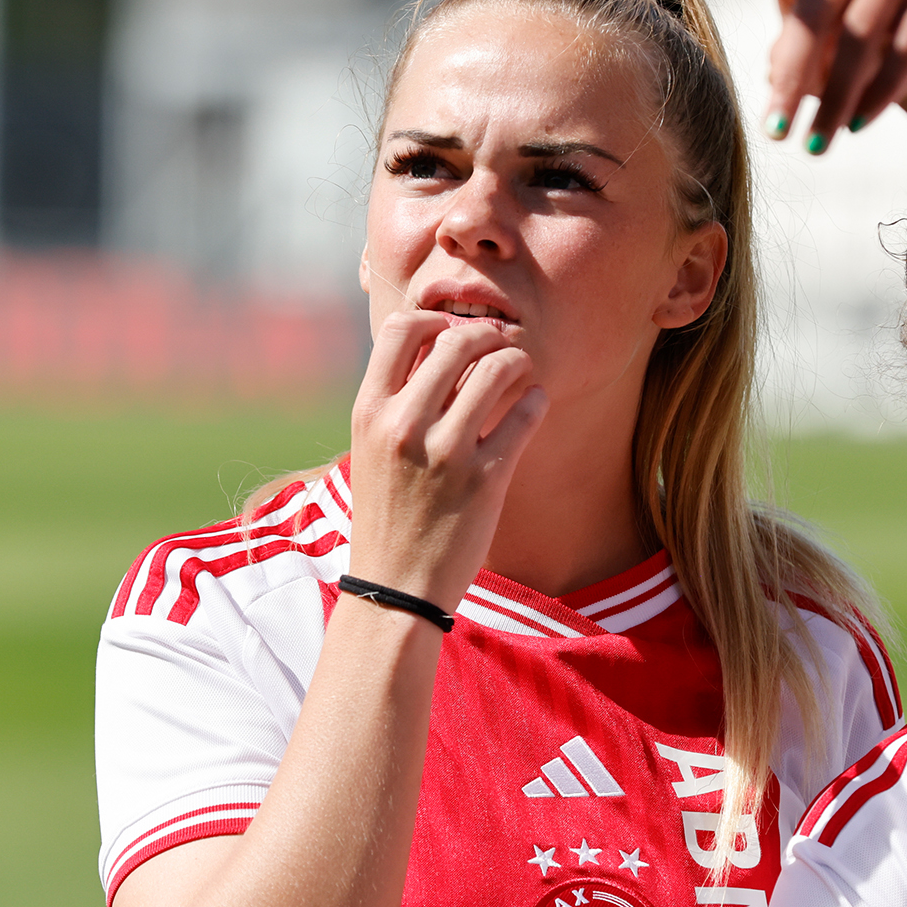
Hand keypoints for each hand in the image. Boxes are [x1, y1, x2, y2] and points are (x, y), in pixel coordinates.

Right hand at [346, 313, 547, 609]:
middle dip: (488, 334)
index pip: (400, 329)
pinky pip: (525, 415)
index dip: (434, 319)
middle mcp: (404, 425)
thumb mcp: (370, 450)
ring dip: (518, 360)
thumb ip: (395, 401)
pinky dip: (537, 400)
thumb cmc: (386, 515)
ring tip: (522, 371)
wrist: (396, 587)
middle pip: (457, 339)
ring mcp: (446, 452)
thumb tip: (432, 349)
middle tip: (500, 346)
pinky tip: (535, 402)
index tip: (452, 332)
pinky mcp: (485, 479)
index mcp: (369, 412)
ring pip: (497, 368)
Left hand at [716, 0, 906, 153]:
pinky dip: (879, 95)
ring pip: (861, 40)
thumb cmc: (839, 54)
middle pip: (815, 17)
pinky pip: (904, 52)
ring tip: (817, 145)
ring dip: (836, 101)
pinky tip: (859, 124)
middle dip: (794, 82)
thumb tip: (779, 89)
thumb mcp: (804, 61)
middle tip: (778, 135)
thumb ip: (785, 67)